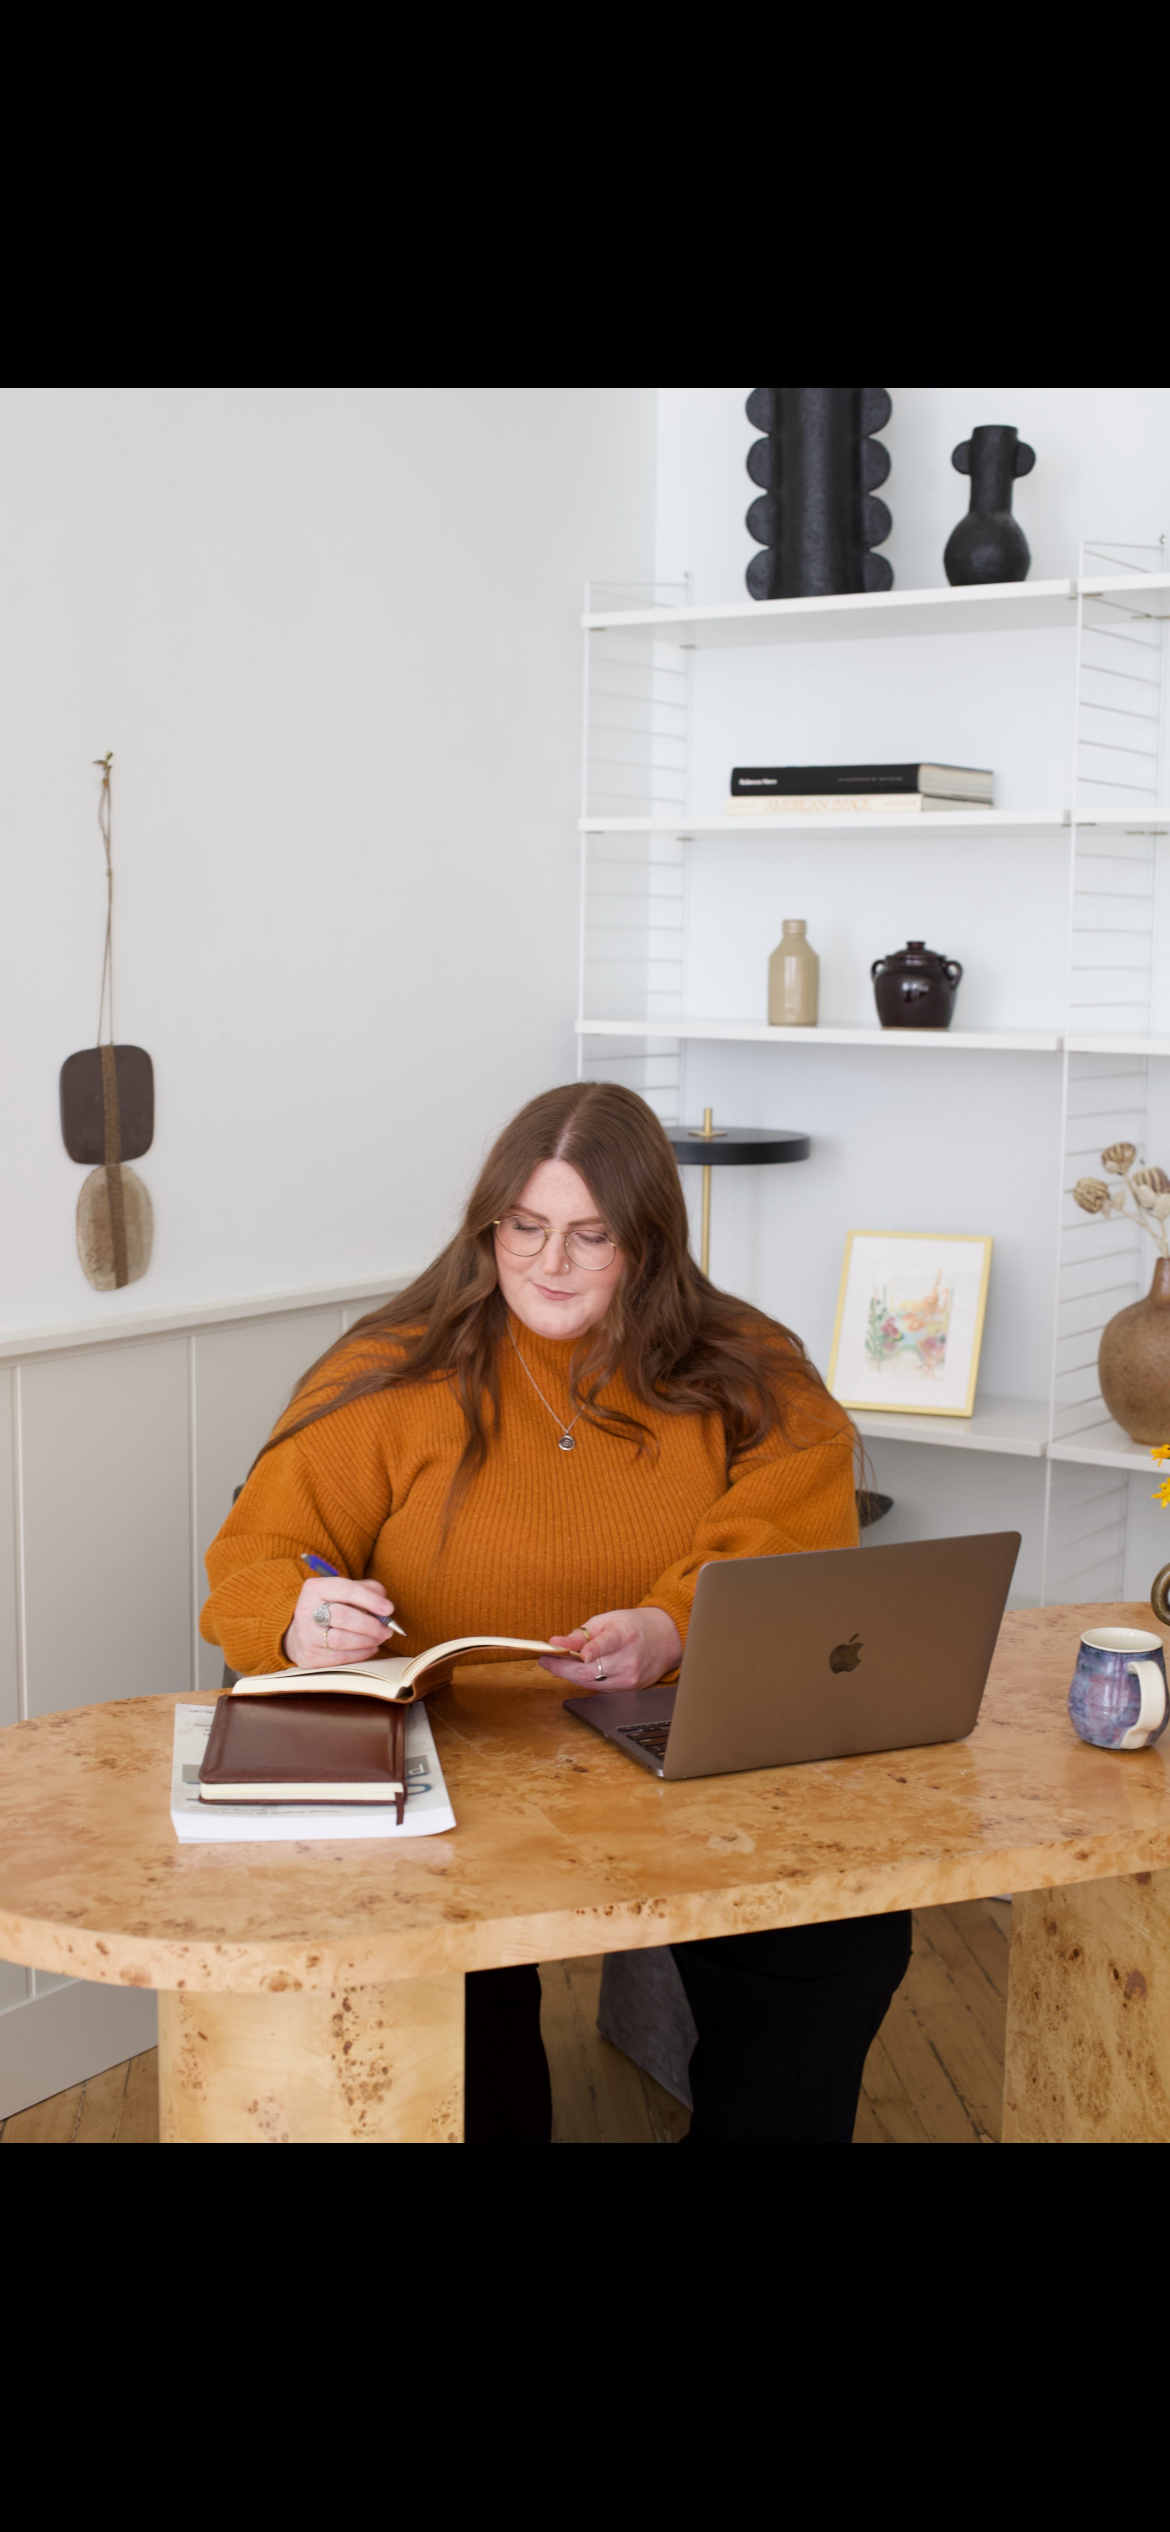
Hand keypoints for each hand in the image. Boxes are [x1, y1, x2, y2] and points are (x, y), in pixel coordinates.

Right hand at [283, 1576, 397, 1667]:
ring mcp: (306, 1635)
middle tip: (387, 1629)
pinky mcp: (311, 1656)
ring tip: (380, 1637)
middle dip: (371, 1624)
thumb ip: (368, 1591)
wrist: (304, 1632)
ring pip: (342, 1639)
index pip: (345, 1590)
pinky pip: (341, 1657)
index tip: (389, 1609)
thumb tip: (385, 1608)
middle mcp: (306, 1611)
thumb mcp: (345, 1592)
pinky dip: (362, 1653)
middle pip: (343, 1617)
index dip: (370, 1599)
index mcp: (315, 1588)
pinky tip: (370, 1647)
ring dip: (368, 1640)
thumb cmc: (333, 1607)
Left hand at [539, 1605, 681, 1691]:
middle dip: (562, 1668)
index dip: (594, 1650)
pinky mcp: (629, 1690)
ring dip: (571, 1674)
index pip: (608, 1644)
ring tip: (558, 1663)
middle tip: (546, 1660)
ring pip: (590, 1683)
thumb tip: (557, 1644)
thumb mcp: (607, 1620)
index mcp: (624, 1636)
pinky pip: (599, 1688)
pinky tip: (579, 1670)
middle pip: (590, 1672)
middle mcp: (629, 1659)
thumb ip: (581, 1634)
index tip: (581, 1655)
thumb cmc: (634, 1626)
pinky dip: (586, 1680)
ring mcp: (630, 1678)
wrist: (665, 1639)